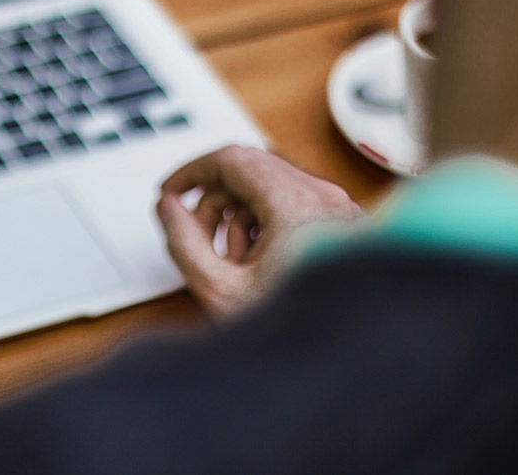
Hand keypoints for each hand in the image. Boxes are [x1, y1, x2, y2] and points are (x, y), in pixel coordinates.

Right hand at [154, 146, 361, 316]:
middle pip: (249, 171)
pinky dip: (265, 225)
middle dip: (213, 202)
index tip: (170, 192)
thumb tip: (169, 208)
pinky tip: (258, 265)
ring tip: (232, 263)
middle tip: (194, 236)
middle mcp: (324, 198)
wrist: (348, 356)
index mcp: (296, 205)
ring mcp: (338, 209)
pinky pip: (292, 207)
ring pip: (270, 189)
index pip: (232, 160)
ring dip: (238, 217)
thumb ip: (183, 243)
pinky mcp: (343, 225)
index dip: (191, 172)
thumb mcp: (222, 291)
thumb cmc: (302, 332)